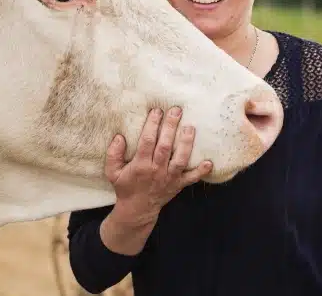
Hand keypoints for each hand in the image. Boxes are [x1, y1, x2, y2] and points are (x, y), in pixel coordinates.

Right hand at [105, 106, 212, 227]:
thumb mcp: (112, 172)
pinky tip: (209, 162)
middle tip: (176, 110)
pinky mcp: (178, 185)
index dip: (152, 125)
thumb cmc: (126, 187)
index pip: (147, 141)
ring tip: (190, 128)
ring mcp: (169, 178)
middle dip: (171, 127)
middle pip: (165, 146)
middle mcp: (156, 170)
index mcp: (140, 165)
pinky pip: (191, 178)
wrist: (137, 210)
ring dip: (186, 144)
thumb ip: (113, 154)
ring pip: (180, 159)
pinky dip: (200, 171)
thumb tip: (119, 137)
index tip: (157, 111)